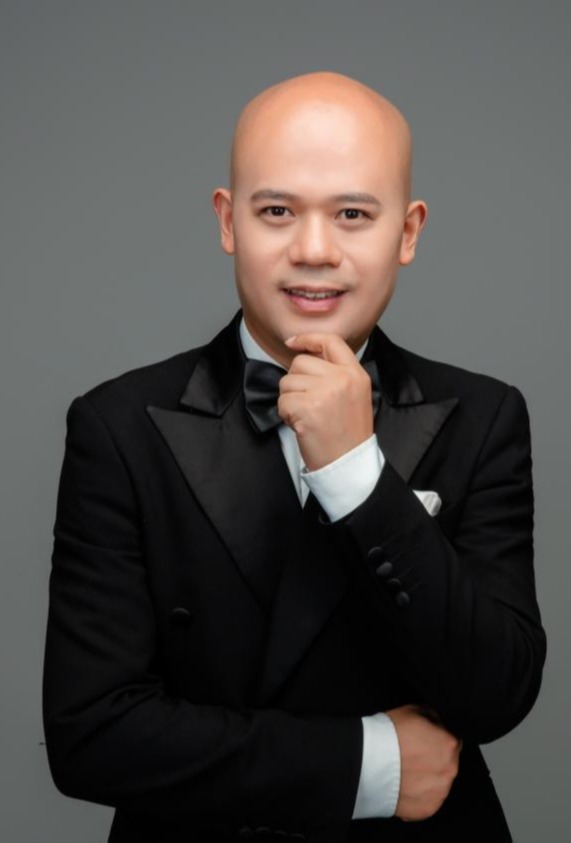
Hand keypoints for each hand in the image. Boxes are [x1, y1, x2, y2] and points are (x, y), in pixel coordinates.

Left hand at [278, 333, 373, 470]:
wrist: (349, 464)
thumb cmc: (348, 435)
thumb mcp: (355, 396)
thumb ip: (336, 374)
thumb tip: (303, 357)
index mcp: (356, 374)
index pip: (330, 341)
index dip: (308, 339)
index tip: (292, 343)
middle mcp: (342, 379)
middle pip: (300, 362)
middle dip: (296, 382)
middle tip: (309, 404)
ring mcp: (325, 392)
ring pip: (287, 381)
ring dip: (290, 400)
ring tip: (308, 416)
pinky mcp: (308, 408)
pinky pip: (282, 401)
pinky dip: (286, 415)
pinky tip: (302, 425)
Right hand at [386, 704, 461, 821]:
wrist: (369, 762)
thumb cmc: (391, 733)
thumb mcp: (414, 710)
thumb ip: (434, 719)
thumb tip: (438, 725)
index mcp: (450, 744)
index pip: (452, 741)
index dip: (436, 740)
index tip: (424, 742)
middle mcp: (451, 770)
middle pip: (447, 764)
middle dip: (434, 760)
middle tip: (413, 757)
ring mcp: (440, 792)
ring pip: (438, 783)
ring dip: (427, 779)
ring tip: (406, 773)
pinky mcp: (427, 810)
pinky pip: (427, 801)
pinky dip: (418, 795)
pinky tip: (403, 786)